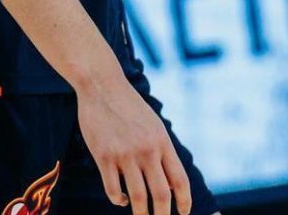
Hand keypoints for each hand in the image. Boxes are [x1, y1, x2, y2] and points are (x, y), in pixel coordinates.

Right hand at [74, 75, 192, 214]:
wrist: (103, 87)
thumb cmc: (130, 107)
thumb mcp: (154, 125)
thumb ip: (161, 150)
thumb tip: (167, 180)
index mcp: (163, 142)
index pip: (179, 180)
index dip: (184, 201)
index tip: (184, 213)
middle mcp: (147, 150)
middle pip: (161, 194)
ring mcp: (125, 155)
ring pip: (137, 197)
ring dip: (141, 214)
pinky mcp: (104, 156)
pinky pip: (113, 189)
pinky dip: (118, 199)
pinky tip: (121, 200)